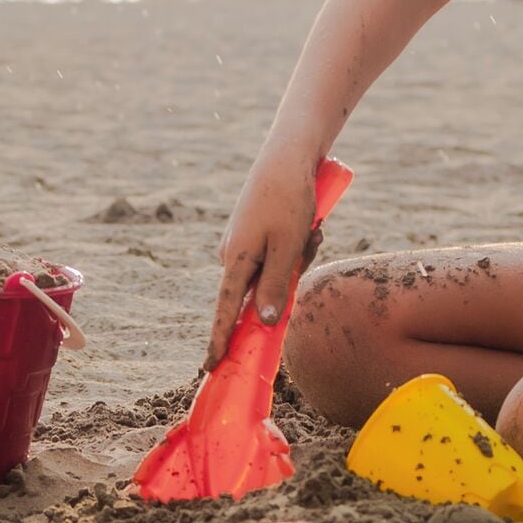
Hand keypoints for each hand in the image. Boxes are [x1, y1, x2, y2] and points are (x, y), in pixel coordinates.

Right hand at [205, 149, 327, 365]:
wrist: (288, 157)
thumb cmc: (289, 200)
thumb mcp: (288, 247)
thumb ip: (276, 287)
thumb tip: (265, 323)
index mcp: (236, 260)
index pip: (226, 311)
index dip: (220, 339)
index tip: (210, 366)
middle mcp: (233, 255)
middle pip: (262, 291)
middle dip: (291, 276)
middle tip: (311, 237)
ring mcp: (242, 243)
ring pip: (275, 271)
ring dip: (299, 256)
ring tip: (312, 225)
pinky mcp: (253, 233)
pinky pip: (277, 254)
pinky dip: (296, 245)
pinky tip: (309, 221)